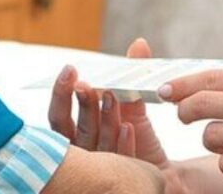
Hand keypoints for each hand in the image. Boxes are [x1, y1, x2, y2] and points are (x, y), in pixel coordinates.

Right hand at [48, 38, 170, 168]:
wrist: (163, 176)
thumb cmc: (137, 142)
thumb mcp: (134, 108)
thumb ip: (131, 80)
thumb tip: (139, 43)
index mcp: (75, 139)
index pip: (59, 118)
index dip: (61, 94)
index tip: (71, 70)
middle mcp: (80, 160)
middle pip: (70, 133)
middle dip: (80, 105)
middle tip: (85, 83)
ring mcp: (95, 177)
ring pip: (94, 146)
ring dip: (103, 119)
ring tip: (112, 96)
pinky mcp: (119, 186)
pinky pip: (118, 165)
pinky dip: (122, 145)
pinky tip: (128, 127)